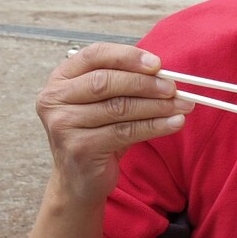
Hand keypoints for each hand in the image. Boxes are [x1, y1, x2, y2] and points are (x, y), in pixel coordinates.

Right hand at [34, 43, 191, 203]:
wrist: (78, 181)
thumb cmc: (95, 136)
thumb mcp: (104, 104)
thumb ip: (126, 86)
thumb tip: (165, 76)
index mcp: (60, 79)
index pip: (94, 55)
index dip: (127, 56)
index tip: (157, 64)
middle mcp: (54, 99)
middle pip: (106, 82)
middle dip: (145, 83)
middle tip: (173, 88)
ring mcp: (63, 124)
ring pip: (119, 108)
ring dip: (156, 106)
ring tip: (182, 105)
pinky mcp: (80, 147)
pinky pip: (125, 132)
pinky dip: (155, 126)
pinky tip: (174, 123)